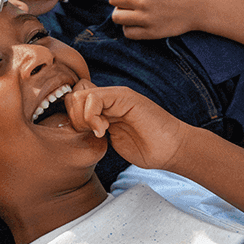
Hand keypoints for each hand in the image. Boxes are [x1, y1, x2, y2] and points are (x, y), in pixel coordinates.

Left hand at [65, 82, 185, 169]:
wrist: (170, 149)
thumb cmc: (145, 148)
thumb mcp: (111, 140)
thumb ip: (95, 130)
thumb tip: (75, 129)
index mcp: (104, 107)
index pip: (74, 101)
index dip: (73, 119)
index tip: (84, 136)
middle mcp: (108, 98)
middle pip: (73, 95)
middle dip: (74, 118)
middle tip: (89, 133)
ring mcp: (117, 95)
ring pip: (80, 94)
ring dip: (83, 117)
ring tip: (99, 132)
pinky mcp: (125, 97)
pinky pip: (94, 97)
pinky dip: (92, 117)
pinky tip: (104, 131)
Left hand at [105, 0, 207, 38]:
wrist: (200, 5)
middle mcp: (144, 0)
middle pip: (113, 0)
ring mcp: (147, 18)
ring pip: (117, 16)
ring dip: (120, 13)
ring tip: (130, 10)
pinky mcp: (152, 32)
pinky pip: (127, 32)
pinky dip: (128, 27)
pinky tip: (136, 21)